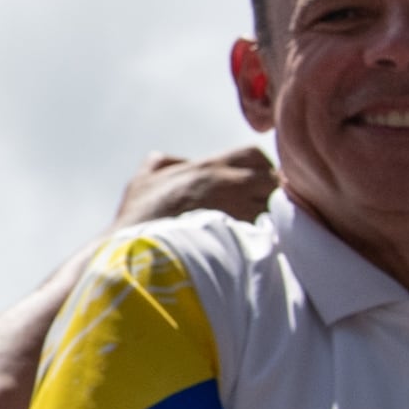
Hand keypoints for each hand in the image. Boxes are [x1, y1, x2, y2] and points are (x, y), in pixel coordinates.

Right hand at [110, 146, 277, 230]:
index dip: (258, 168)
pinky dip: (263, 236)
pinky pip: (266, 232)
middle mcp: (228, 184)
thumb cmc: (137, 220)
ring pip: (271, 206)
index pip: (253, 155)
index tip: (252, 184)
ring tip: (256, 227)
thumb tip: (174, 161)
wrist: (138, 254)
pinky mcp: (243, 239)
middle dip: (268, 192)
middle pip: (271, 180)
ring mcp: (238, 211)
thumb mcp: (142, 181)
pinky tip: (251, 244)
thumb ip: (159, 164)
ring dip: (268, 215)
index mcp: (208, 167)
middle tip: (259, 207)